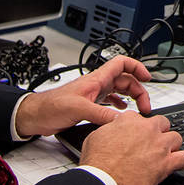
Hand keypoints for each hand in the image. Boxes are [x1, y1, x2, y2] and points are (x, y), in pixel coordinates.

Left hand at [15, 56, 152, 136]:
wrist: (35, 115)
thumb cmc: (51, 107)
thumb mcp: (78, 109)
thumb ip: (101, 114)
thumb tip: (122, 120)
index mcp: (96, 79)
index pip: (122, 63)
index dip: (137, 67)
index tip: (148, 77)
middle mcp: (97, 84)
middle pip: (125, 80)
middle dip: (139, 90)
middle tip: (145, 106)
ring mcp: (94, 94)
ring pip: (120, 91)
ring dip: (131, 98)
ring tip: (138, 111)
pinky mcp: (90, 105)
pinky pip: (111, 102)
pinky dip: (120, 106)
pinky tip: (121, 114)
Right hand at [80, 111, 183, 184]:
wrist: (103, 182)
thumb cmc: (97, 162)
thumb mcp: (96, 135)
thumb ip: (110, 127)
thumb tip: (114, 126)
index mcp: (130, 120)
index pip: (141, 118)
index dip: (139, 128)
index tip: (137, 135)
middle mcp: (147, 129)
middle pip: (162, 123)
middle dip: (159, 132)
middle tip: (152, 143)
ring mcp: (159, 146)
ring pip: (176, 138)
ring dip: (171, 145)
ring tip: (164, 153)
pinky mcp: (166, 164)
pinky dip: (182, 161)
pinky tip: (176, 163)